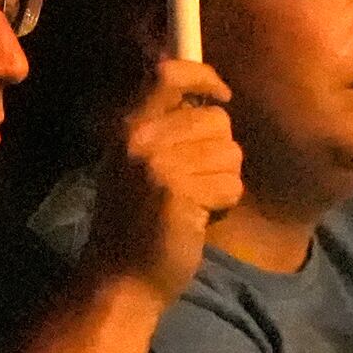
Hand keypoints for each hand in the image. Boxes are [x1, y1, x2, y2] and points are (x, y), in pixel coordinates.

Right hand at [81, 59, 242, 306]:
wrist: (121, 278)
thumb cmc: (135, 222)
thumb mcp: (136, 163)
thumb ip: (164, 126)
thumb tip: (211, 96)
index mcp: (127, 125)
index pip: (169, 74)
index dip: (204, 76)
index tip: (222, 94)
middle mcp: (140, 139)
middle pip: (217, 120)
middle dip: (220, 151)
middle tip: (195, 182)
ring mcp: (159, 165)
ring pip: (230, 153)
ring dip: (223, 180)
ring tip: (194, 202)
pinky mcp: (180, 194)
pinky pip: (231, 185)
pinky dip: (224, 204)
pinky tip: (198, 219)